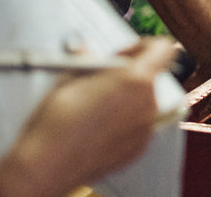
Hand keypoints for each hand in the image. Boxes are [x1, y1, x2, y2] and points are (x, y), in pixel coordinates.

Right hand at [0, 37, 176, 196]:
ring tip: (95, 106)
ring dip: (126, 98)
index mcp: (137, 79)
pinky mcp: (138, 148)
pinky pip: (138, 126)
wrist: (47, 165)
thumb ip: (88, 59)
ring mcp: (146, 128)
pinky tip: (97, 127)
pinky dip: (123, 122)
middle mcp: (148, 103)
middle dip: (130, 74)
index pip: (162, 49)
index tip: (122, 54)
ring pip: (144, 102)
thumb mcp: (69, 77)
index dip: (143, 46)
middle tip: (102, 80)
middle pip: (150, 77)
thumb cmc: (57, 120)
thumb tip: (83, 49)